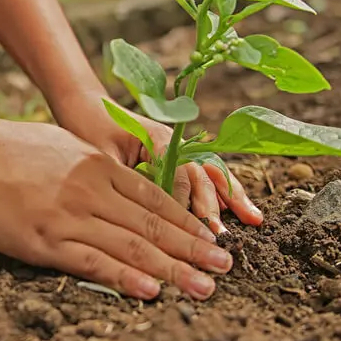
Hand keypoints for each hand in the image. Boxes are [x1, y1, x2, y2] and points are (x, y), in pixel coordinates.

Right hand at [0, 118, 233, 299]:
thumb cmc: (7, 147)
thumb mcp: (61, 145)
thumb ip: (92, 166)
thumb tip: (117, 181)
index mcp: (97, 165)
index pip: (154, 199)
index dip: (187, 222)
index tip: (211, 239)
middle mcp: (91, 190)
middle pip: (152, 225)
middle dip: (193, 249)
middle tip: (224, 267)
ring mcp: (68, 216)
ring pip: (131, 247)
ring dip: (173, 269)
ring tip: (203, 286)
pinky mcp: (44, 240)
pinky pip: (92, 262)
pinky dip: (125, 277)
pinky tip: (151, 290)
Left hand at [50, 90, 263, 233]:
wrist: (86, 105)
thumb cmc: (88, 128)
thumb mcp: (101, 156)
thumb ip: (125, 180)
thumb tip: (142, 213)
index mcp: (158, 139)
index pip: (179, 176)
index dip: (184, 204)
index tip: (189, 230)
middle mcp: (174, 142)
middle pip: (201, 175)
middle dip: (214, 206)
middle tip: (222, 235)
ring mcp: (178, 147)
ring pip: (211, 173)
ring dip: (231, 197)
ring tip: (254, 219)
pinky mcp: (176, 155)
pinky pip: (204, 173)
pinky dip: (222, 191)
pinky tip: (240, 209)